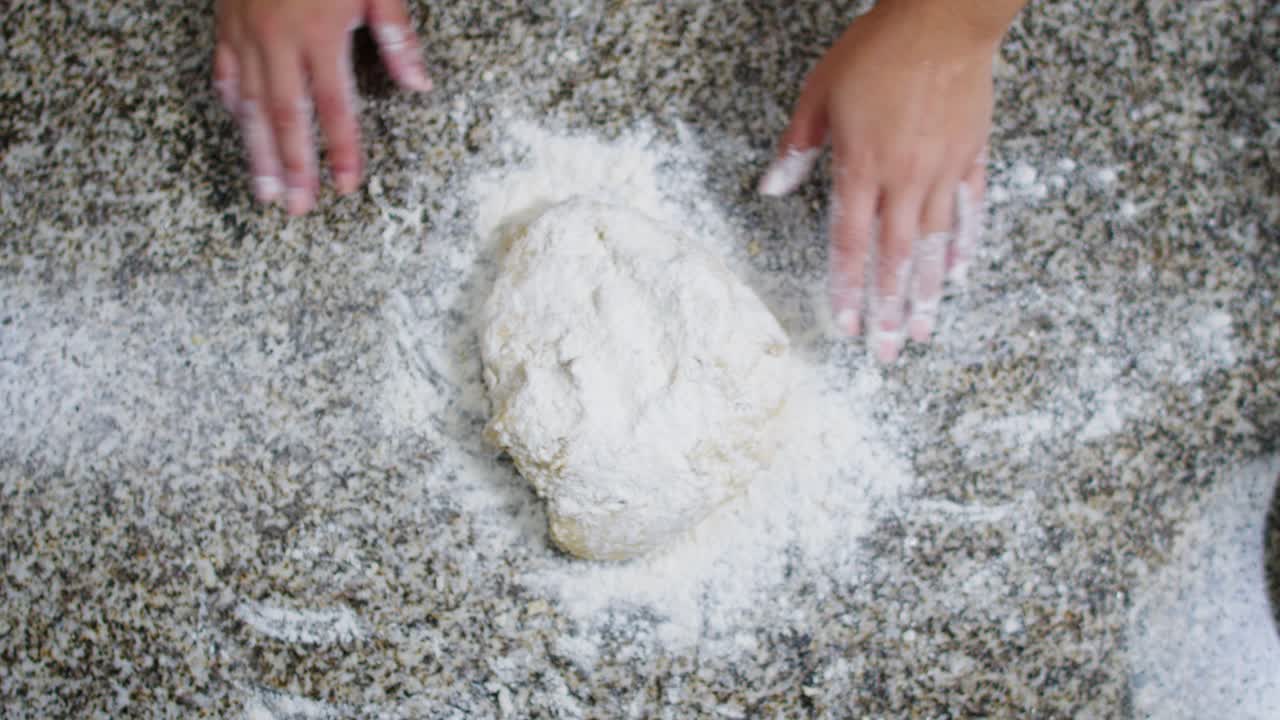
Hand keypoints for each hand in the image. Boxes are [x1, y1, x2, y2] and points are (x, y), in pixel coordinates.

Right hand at [213, 0, 431, 214]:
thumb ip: (397, 35)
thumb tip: (419, 85)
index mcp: (320, 32)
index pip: (335, 106)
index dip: (340, 148)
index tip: (345, 185)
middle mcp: (278, 38)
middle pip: (287, 116)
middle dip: (294, 167)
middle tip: (298, 209)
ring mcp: (246, 31)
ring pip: (250, 103)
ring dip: (258, 152)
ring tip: (266, 192)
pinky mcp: (226, 19)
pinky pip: (225, 69)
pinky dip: (232, 102)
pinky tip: (239, 126)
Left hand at [760, 2, 1003, 361]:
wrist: (942, 17)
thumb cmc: (876, 51)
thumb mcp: (819, 94)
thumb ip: (796, 149)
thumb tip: (770, 189)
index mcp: (862, 167)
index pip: (850, 245)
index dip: (847, 290)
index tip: (845, 325)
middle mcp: (905, 179)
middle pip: (894, 259)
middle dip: (889, 311)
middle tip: (886, 353)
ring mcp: (943, 171)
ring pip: (935, 246)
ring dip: (926, 293)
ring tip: (922, 331)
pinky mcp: (972, 156)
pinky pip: (970, 211)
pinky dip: (965, 246)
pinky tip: (959, 275)